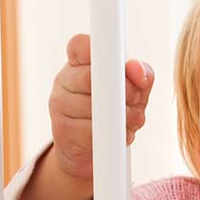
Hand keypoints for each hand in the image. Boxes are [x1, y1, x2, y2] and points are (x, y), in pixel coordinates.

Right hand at [48, 33, 154, 180]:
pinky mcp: (62, 129)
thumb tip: (137, 69)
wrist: (89, 153)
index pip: (80, 45)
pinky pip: (92, 130)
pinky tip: (119, 135)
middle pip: (93, 76)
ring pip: (95, 106)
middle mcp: (64, 80)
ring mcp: (59, 104)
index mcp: (78, 63)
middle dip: (124, 90)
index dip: (99, 51)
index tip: (118, 64)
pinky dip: (113, 135)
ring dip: (124, 116)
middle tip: (136, 99)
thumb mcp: (133, 91)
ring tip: (130, 121)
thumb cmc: (112, 114)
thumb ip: (140, 74)